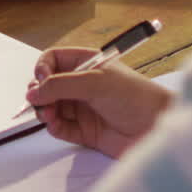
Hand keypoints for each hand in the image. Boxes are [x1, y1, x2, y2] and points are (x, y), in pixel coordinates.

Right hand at [24, 47, 175, 158]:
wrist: (156, 128)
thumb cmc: (137, 97)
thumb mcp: (96, 83)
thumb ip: (61, 85)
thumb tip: (34, 91)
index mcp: (87, 64)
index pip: (53, 60)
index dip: (43, 69)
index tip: (41, 80)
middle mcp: (82, 85)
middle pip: (47, 85)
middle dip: (40, 93)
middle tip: (40, 101)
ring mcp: (83, 108)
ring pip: (50, 107)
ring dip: (44, 111)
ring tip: (49, 115)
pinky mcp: (84, 131)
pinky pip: (60, 127)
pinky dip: (53, 127)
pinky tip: (55, 125)